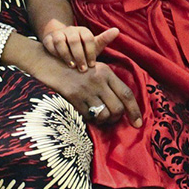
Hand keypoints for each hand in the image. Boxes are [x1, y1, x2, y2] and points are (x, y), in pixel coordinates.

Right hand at [19, 42, 142, 127]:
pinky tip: (90, 115)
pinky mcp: (74, 98)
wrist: (50, 64)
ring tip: (102, 117)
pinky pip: (89, 116)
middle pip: (118, 108)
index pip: (126, 93)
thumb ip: (109, 80)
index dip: (135, 111)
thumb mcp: (94, 65)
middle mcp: (98, 81)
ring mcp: (85, 90)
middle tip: (113, 117)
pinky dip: (92, 120)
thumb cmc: (75, 66)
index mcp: (106, 72)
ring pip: (104, 114)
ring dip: (105, 120)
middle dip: (118, 117)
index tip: (139, 123)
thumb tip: (123, 100)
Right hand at [42, 20, 118, 71]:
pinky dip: (55, 53)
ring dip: (66, 54)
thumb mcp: (93, 45)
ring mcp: (59, 34)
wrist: (62, 43)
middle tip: (82, 69)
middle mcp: (71, 30)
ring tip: (72, 66)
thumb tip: (117, 30)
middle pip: (75, 40)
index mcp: (84, 31)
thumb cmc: (81, 48)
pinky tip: (60, 62)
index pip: (88, 38)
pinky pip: (50, 44)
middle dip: (79, 56)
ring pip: (61, 41)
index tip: (92, 65)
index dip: (90, 52)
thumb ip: (104, 39)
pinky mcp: (48, 39)